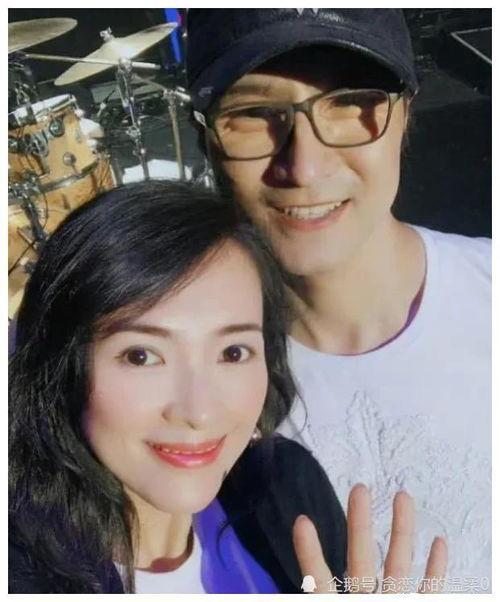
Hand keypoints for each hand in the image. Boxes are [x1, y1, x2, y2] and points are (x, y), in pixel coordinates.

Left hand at [293, 483, 447, 592]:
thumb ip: (317, 594)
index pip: (320, 579)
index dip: (310, 553)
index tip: (301, 520)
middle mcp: (365, 601)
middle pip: (362, 559)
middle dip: (360, 523)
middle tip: (359, 487)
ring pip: (399, 565)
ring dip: (403, 531)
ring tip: (403, 495)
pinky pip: (430, 591)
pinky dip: (437, 569)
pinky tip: (439, 541)